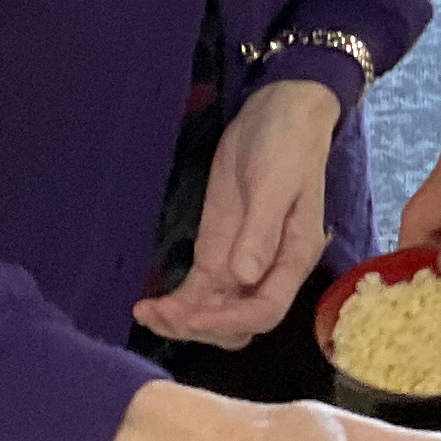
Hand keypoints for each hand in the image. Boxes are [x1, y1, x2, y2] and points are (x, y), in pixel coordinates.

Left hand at [138, 79, 339, 345]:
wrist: (277, 114)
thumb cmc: (287, 146)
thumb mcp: (275, 184)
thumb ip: (261, 231)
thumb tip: (245, 277)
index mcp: (293, 258)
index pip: (265, 310)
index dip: (228, 320)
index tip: (190, 316)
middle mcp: (269, 270)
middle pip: (238, 323)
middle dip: (200, 326)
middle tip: (160, 315)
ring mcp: (241, 262)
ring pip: (215, 312)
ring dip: (183, 321)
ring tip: (147, 313)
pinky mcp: (218, 250)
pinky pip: (198, 290)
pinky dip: (177, 303)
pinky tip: (149, 305)